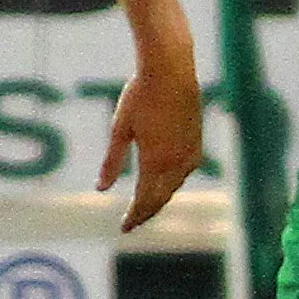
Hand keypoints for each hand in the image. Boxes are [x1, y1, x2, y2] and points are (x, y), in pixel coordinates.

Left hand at [99, 50, 204, 232]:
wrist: (171, 70)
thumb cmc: (140, 95)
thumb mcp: (120, 128)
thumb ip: (112, 161)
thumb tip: (101, 188)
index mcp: (155, 160)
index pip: (144, 199)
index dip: (133, 216)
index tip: (123, 228)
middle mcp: (176, 162)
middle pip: (161, 198)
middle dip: (146, 213)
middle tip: (131, 223)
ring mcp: (190, 153)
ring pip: (175, 187)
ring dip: (160, 199)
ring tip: (146, 207)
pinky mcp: (197, 142)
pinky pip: (186, 173)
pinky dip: (173, 184)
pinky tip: (165, 183)